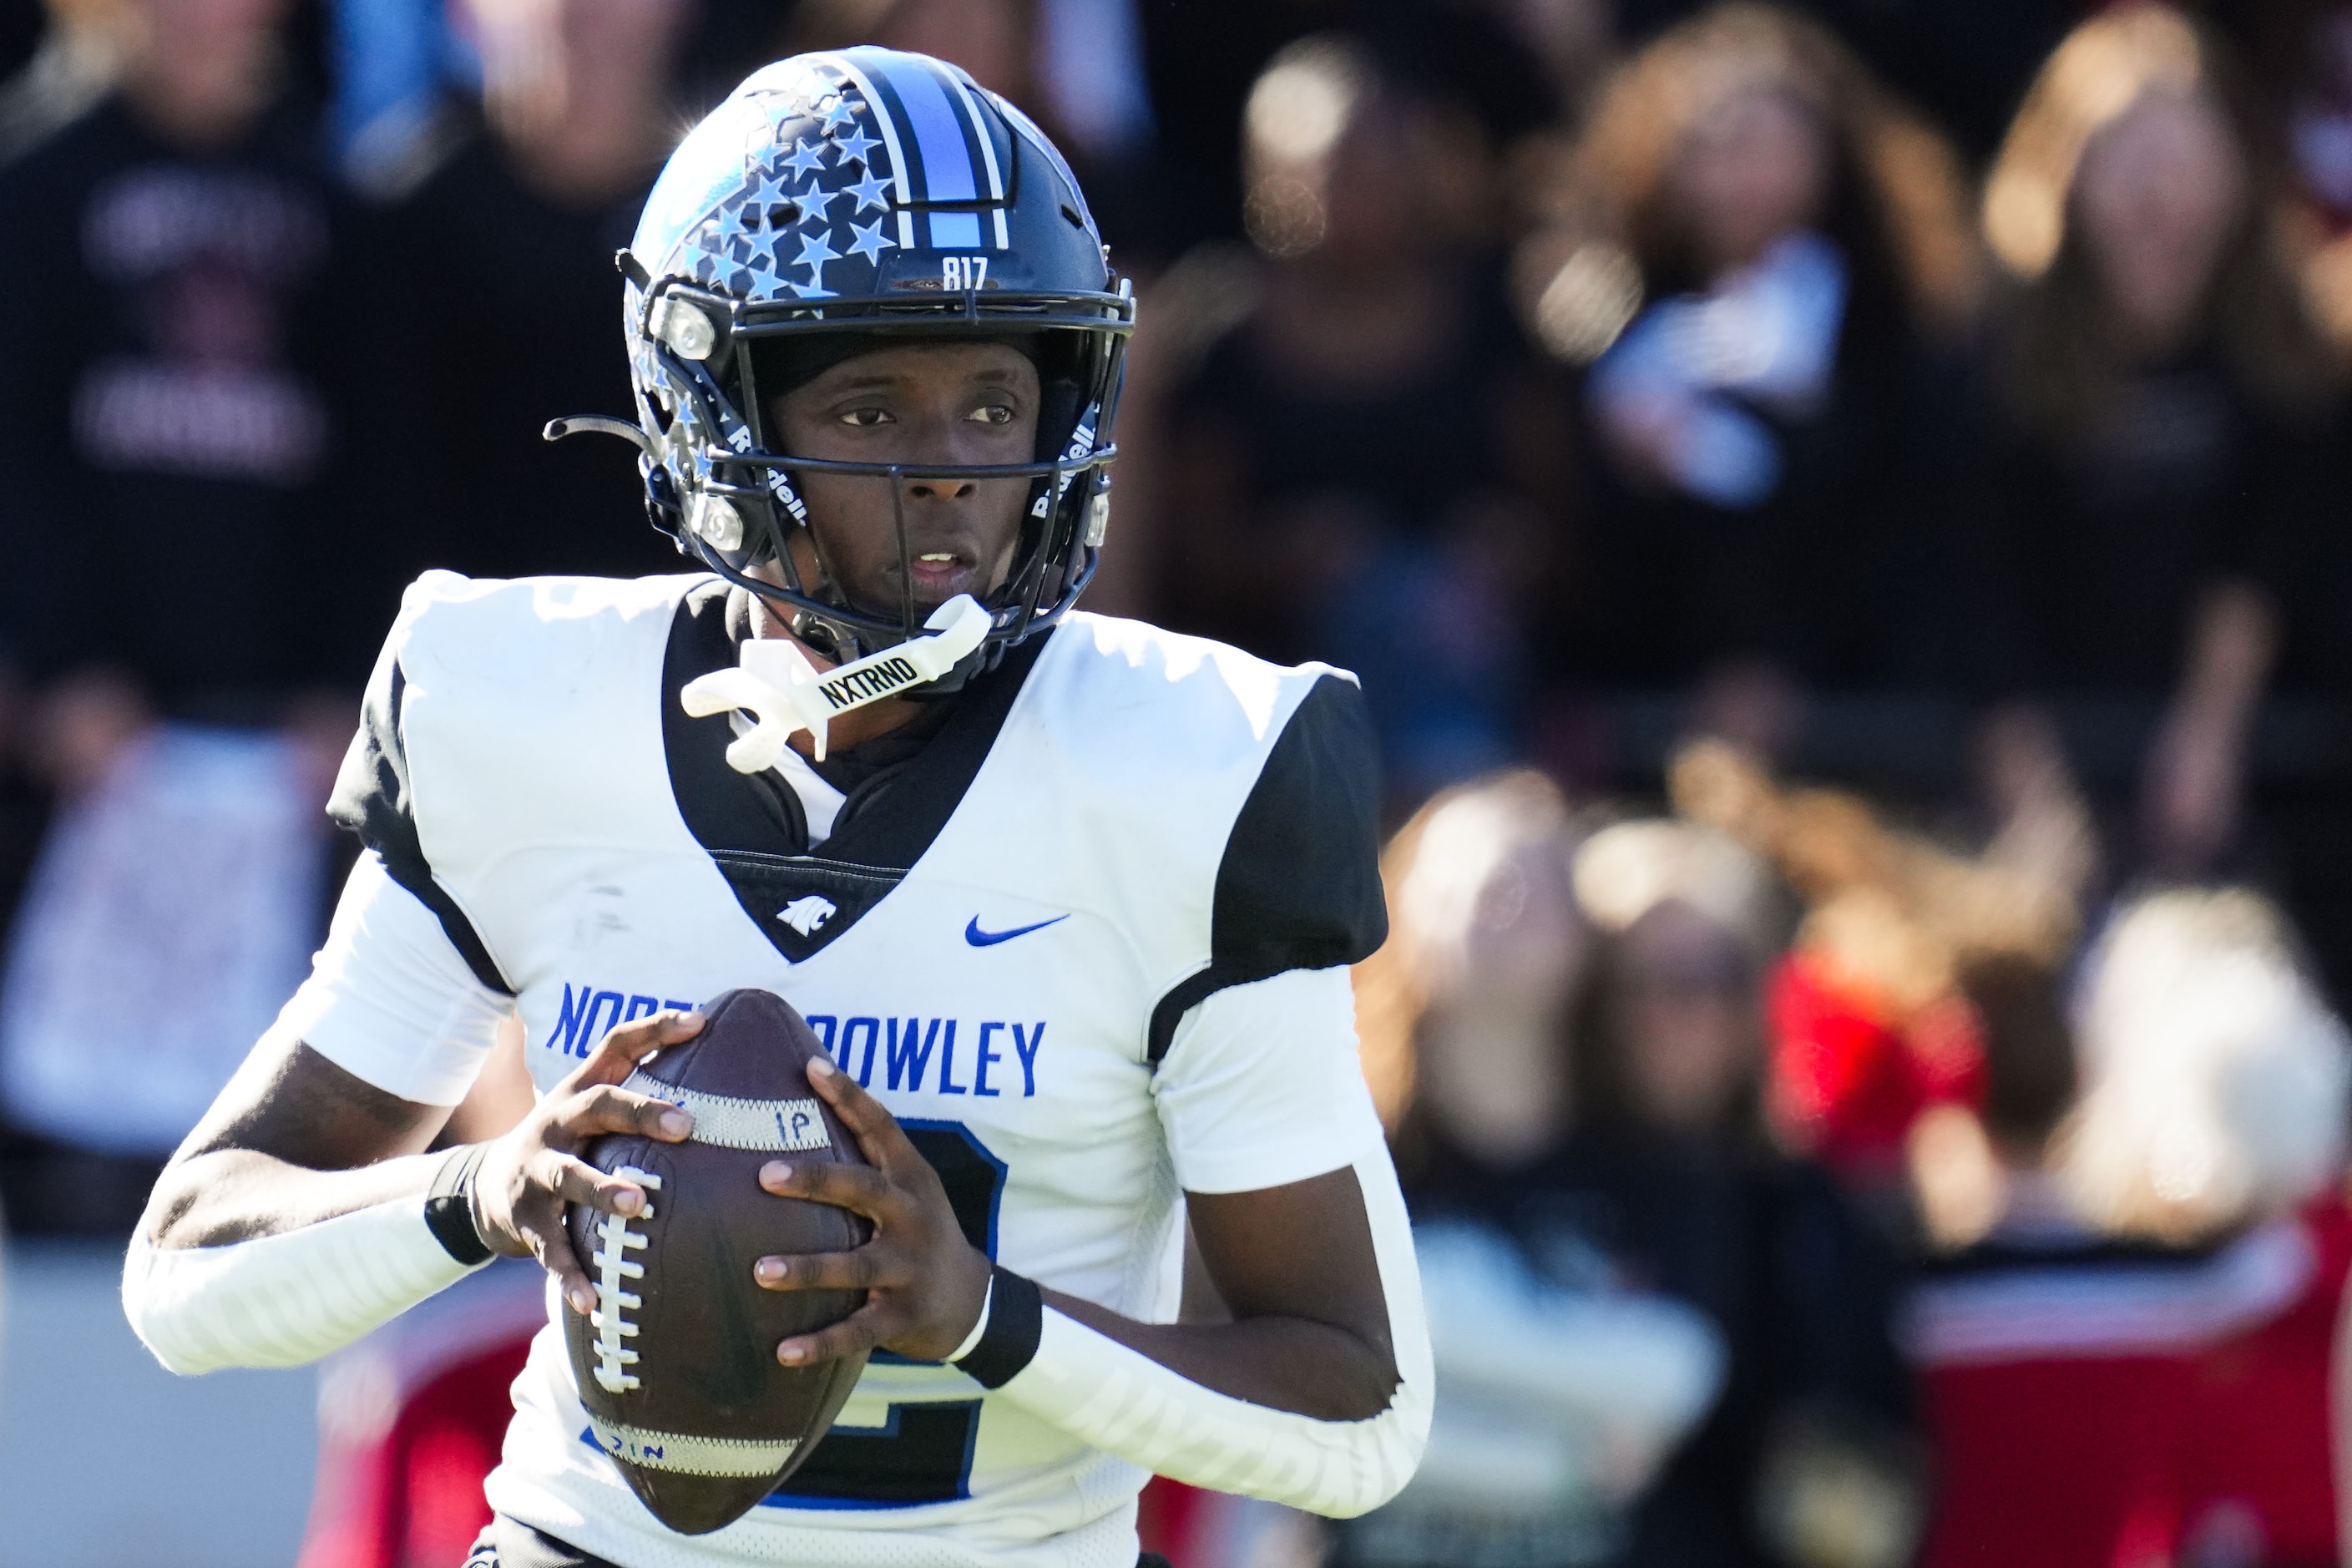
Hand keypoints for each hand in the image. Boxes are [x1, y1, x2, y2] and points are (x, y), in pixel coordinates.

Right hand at [473, 1008, 704, 1313]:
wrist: (484, 1187)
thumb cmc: (568, 1143)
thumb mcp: (591, 1111)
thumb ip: (641, 1089)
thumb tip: (721, 1063)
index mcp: (580, 1091)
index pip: (617, 1046)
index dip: (655, 1029)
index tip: (700, 1021)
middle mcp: (557, 1123)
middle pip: (599, 1105)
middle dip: (642, 1112)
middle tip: (687, 1125)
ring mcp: (538, 1172)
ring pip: (569, 1177)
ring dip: (604, 1190)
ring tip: (640, 1205)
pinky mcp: (526, 1220)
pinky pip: (551, 1249)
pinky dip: (570, 1276)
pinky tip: (591, 1302)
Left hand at [752, 1057, 993, 1365]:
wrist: (972, 1300)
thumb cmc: (917, 1232)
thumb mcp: (906, 1189)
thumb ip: (864, 1159)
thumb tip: (803, 1097)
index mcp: (910, 1178)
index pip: (881, 1127)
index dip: (850, 1096)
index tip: (813, 1067)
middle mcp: (912, 1216)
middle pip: (864, 1190)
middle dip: (816, 1180)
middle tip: (766, 1175)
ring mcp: (910, 1267)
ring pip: (855, 1267)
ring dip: (807, 1269)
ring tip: (759, 1270)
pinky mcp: (904, 1316)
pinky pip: (858, 1331)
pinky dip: (821, 1344)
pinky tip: (783, 1353)